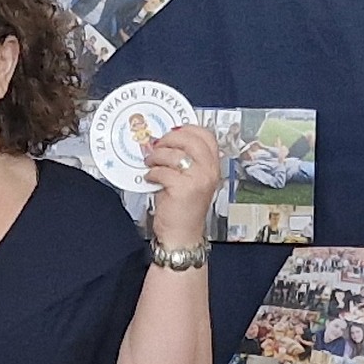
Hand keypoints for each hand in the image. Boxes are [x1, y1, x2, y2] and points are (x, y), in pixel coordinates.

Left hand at [143, 122, 224, 243]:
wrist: (182, 235)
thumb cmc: (184, 208)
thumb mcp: (191, 179)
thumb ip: (186, 160)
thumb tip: (166, 141)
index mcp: (213, 166)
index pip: (206, 136)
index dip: (187, 129)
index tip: (172, 132)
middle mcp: (209, 171)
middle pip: (190, 139)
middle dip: (169, 139)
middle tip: (157, 145)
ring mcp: (198, 180)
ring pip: (174, 154)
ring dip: (156, 156)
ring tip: (151, 163)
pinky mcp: (183, 189)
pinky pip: (163, 171)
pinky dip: (152, 173)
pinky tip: (150, 178)